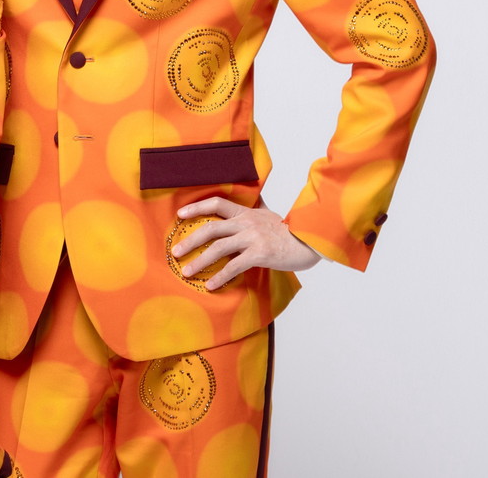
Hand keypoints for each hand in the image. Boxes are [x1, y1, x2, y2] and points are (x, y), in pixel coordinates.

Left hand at [172, 197, 319, 290]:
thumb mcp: (269, 215)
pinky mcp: (260, 253)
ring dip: (200, 261)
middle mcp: (245, 223)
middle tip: (175, 252)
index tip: (180, 214)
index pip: (216, 204)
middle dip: (190, 240)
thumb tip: (253, 201)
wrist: (311, 241)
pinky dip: (220, 276)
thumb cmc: (289, 231)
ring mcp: (252, 238)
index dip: (196, 207)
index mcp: (245, 213)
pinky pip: (234, 266)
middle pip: (210, 228)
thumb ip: (256, 210)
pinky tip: (210, 285)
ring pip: (218, 248)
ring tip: (187, 272)